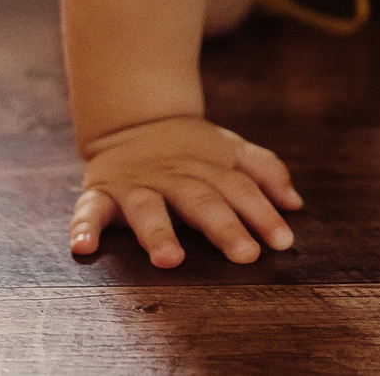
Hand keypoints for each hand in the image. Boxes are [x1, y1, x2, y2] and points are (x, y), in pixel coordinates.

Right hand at [70, 115, 301, 267]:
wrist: (133, 121)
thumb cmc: (192, 150)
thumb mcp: (231, 151)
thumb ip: (265, 172)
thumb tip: (297, 204)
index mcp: (208, 170)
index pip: (241, 190)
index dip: (262, 214)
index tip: (282, 241)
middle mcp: (174, 178)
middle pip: (202, 202)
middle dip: (224, 227)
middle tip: (245, 254)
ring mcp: (137, 186)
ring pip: (148, 209)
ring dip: (158, 233)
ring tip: (169, 259)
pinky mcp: (101, 192)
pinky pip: (90, 210)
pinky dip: (84, 226)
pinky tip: (82, 248)